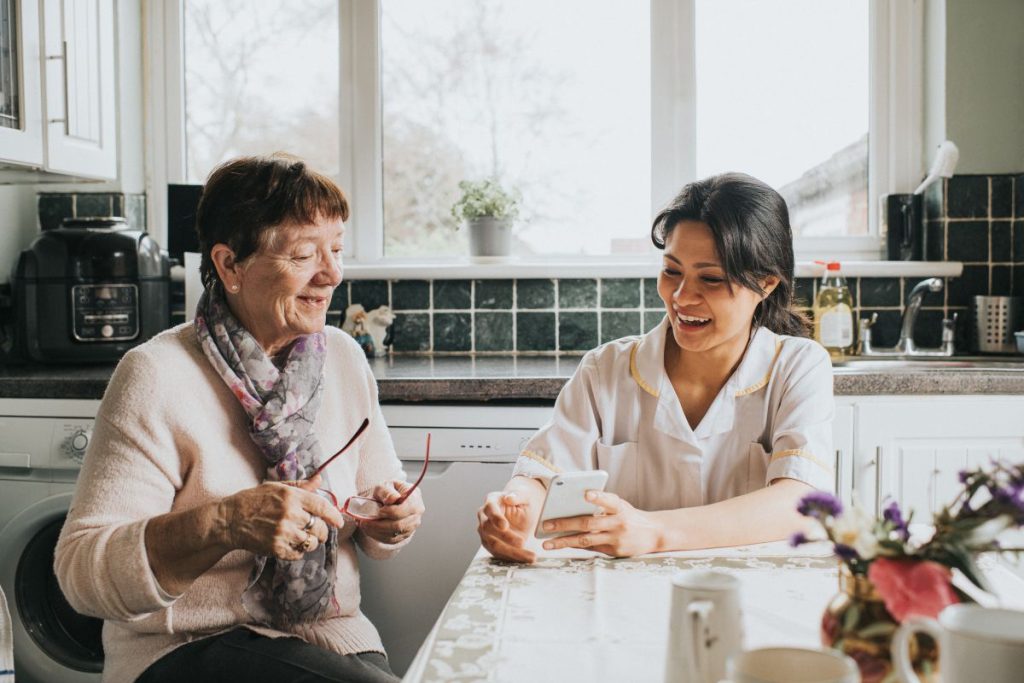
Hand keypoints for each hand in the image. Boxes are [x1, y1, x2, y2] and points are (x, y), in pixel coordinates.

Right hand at [220, 474, 344, 561]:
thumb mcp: (276, 487)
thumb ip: (300, 486)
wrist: (229, 520)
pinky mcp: (276, 548)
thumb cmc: (252, 501)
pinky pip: (298, 553)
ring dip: (310, 542)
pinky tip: (291, 544)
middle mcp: (290, 514)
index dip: (334, 516)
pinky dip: (298, 551)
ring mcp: (283, 532)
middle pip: (320, 527)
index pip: (322, 506)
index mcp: (292, 496)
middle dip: (322, 531)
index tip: (339, 522)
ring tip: (303, 538)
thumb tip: (320, 480)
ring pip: (311, 542)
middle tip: (317, 531)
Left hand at [357, 479, 424, 544]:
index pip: (405, 510)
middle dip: (379, 525)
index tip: (379, 511)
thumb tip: (392, 499)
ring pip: (394, 534)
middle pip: (399, 525)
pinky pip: (390, 540)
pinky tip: (369, 530)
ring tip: (363, 525)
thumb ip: (387, 491)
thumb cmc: (388, 491)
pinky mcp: (404, 535)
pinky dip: (377, 536)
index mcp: (415, 499)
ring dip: (376, 531)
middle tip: (364, 521)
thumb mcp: (385, 485)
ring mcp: (412, 526)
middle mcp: (416, 514)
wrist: (390, 500)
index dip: (391, 512)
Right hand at [477, 491, 537, 562]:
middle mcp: (484, 516)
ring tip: (530, 556)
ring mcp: (485, 532)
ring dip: (512, 552)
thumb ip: (518, 495)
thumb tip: (509, 498)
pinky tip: (526, 559)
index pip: (490, 509)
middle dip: (505, 537)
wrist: (522, 509)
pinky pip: (499, 554)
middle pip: (488, 529)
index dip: (496, 518)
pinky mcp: (491, 544)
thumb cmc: (523, 500)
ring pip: (493, 545)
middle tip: (522, 542)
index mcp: (491, 501)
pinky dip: (512, 558)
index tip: (505, 526)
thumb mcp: (525, 494)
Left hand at [539, 490, 661, 557]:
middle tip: (546, 524)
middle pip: (589, 523)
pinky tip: (561, 544)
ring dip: (564, 541)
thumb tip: (571, 507)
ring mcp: (616, 538)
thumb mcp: (621, 506)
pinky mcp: (614, 551)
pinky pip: (590, 548)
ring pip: (586, 540)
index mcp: (620, 507)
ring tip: (547, 542)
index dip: (598, 497)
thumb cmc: (629, 515)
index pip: (609, 500)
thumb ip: (602, 506)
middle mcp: (619, 522)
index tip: (586, 494)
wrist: (654, 533)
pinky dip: (574, 545)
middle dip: (565, 523)